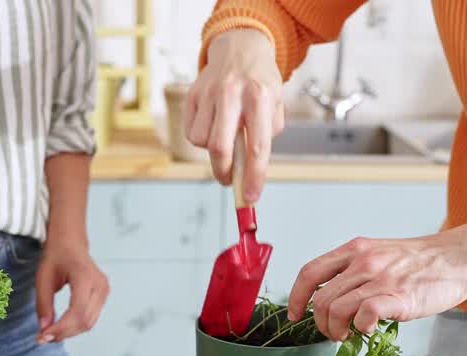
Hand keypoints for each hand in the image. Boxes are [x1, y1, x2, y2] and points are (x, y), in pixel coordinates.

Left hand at [35, 236, 109, 343]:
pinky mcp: (103, 296)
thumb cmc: (56, 255)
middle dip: (64, 333)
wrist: (70, 241)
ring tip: (50, 333)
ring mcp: (104, 291)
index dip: (61, 328)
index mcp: (85, 276)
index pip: (77, 311)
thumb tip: (44, 330)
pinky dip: (75, 326)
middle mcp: (100, 285)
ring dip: (69, 332)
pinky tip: (61, 327)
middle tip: (43, 338)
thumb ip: (43, 304)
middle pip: (85, 320)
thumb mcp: (43, 277)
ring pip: (89, 323)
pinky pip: (90, 318)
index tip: (43, 336)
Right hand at [185, 28, 284, 203]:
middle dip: (224, 172)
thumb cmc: (259, 82)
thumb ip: (266, 134)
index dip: (253, 176)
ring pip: (202, 141)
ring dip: (213, 152)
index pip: (257, 146)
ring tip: (224, 140)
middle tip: (229, 180)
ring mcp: (209, 93)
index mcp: (260, 96)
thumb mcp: (275, 104)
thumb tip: (249, 168)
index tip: (250, 196)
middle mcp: (232, 93)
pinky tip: (213, 127)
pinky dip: (201, 139)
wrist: (240, 48)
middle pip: (220, 147)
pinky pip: (190, 132)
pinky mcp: (192, 95)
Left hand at [287, 216, 466, 339]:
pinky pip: (364, 316)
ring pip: (335, 310)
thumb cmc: (418, 262)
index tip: (295, 315)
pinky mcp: (400, 297)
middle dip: (321, 324)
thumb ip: (354, 270)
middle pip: (320, 299)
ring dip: (336, 330)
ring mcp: (381, 278)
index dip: (295, 297)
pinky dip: (361, 328)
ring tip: (350, 335)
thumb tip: (330, 301)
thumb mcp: (379, 253)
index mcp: (355, 249)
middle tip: (335, 333)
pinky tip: (370, 330)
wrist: (459, 257)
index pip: (310, 272)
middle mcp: (364, 261)